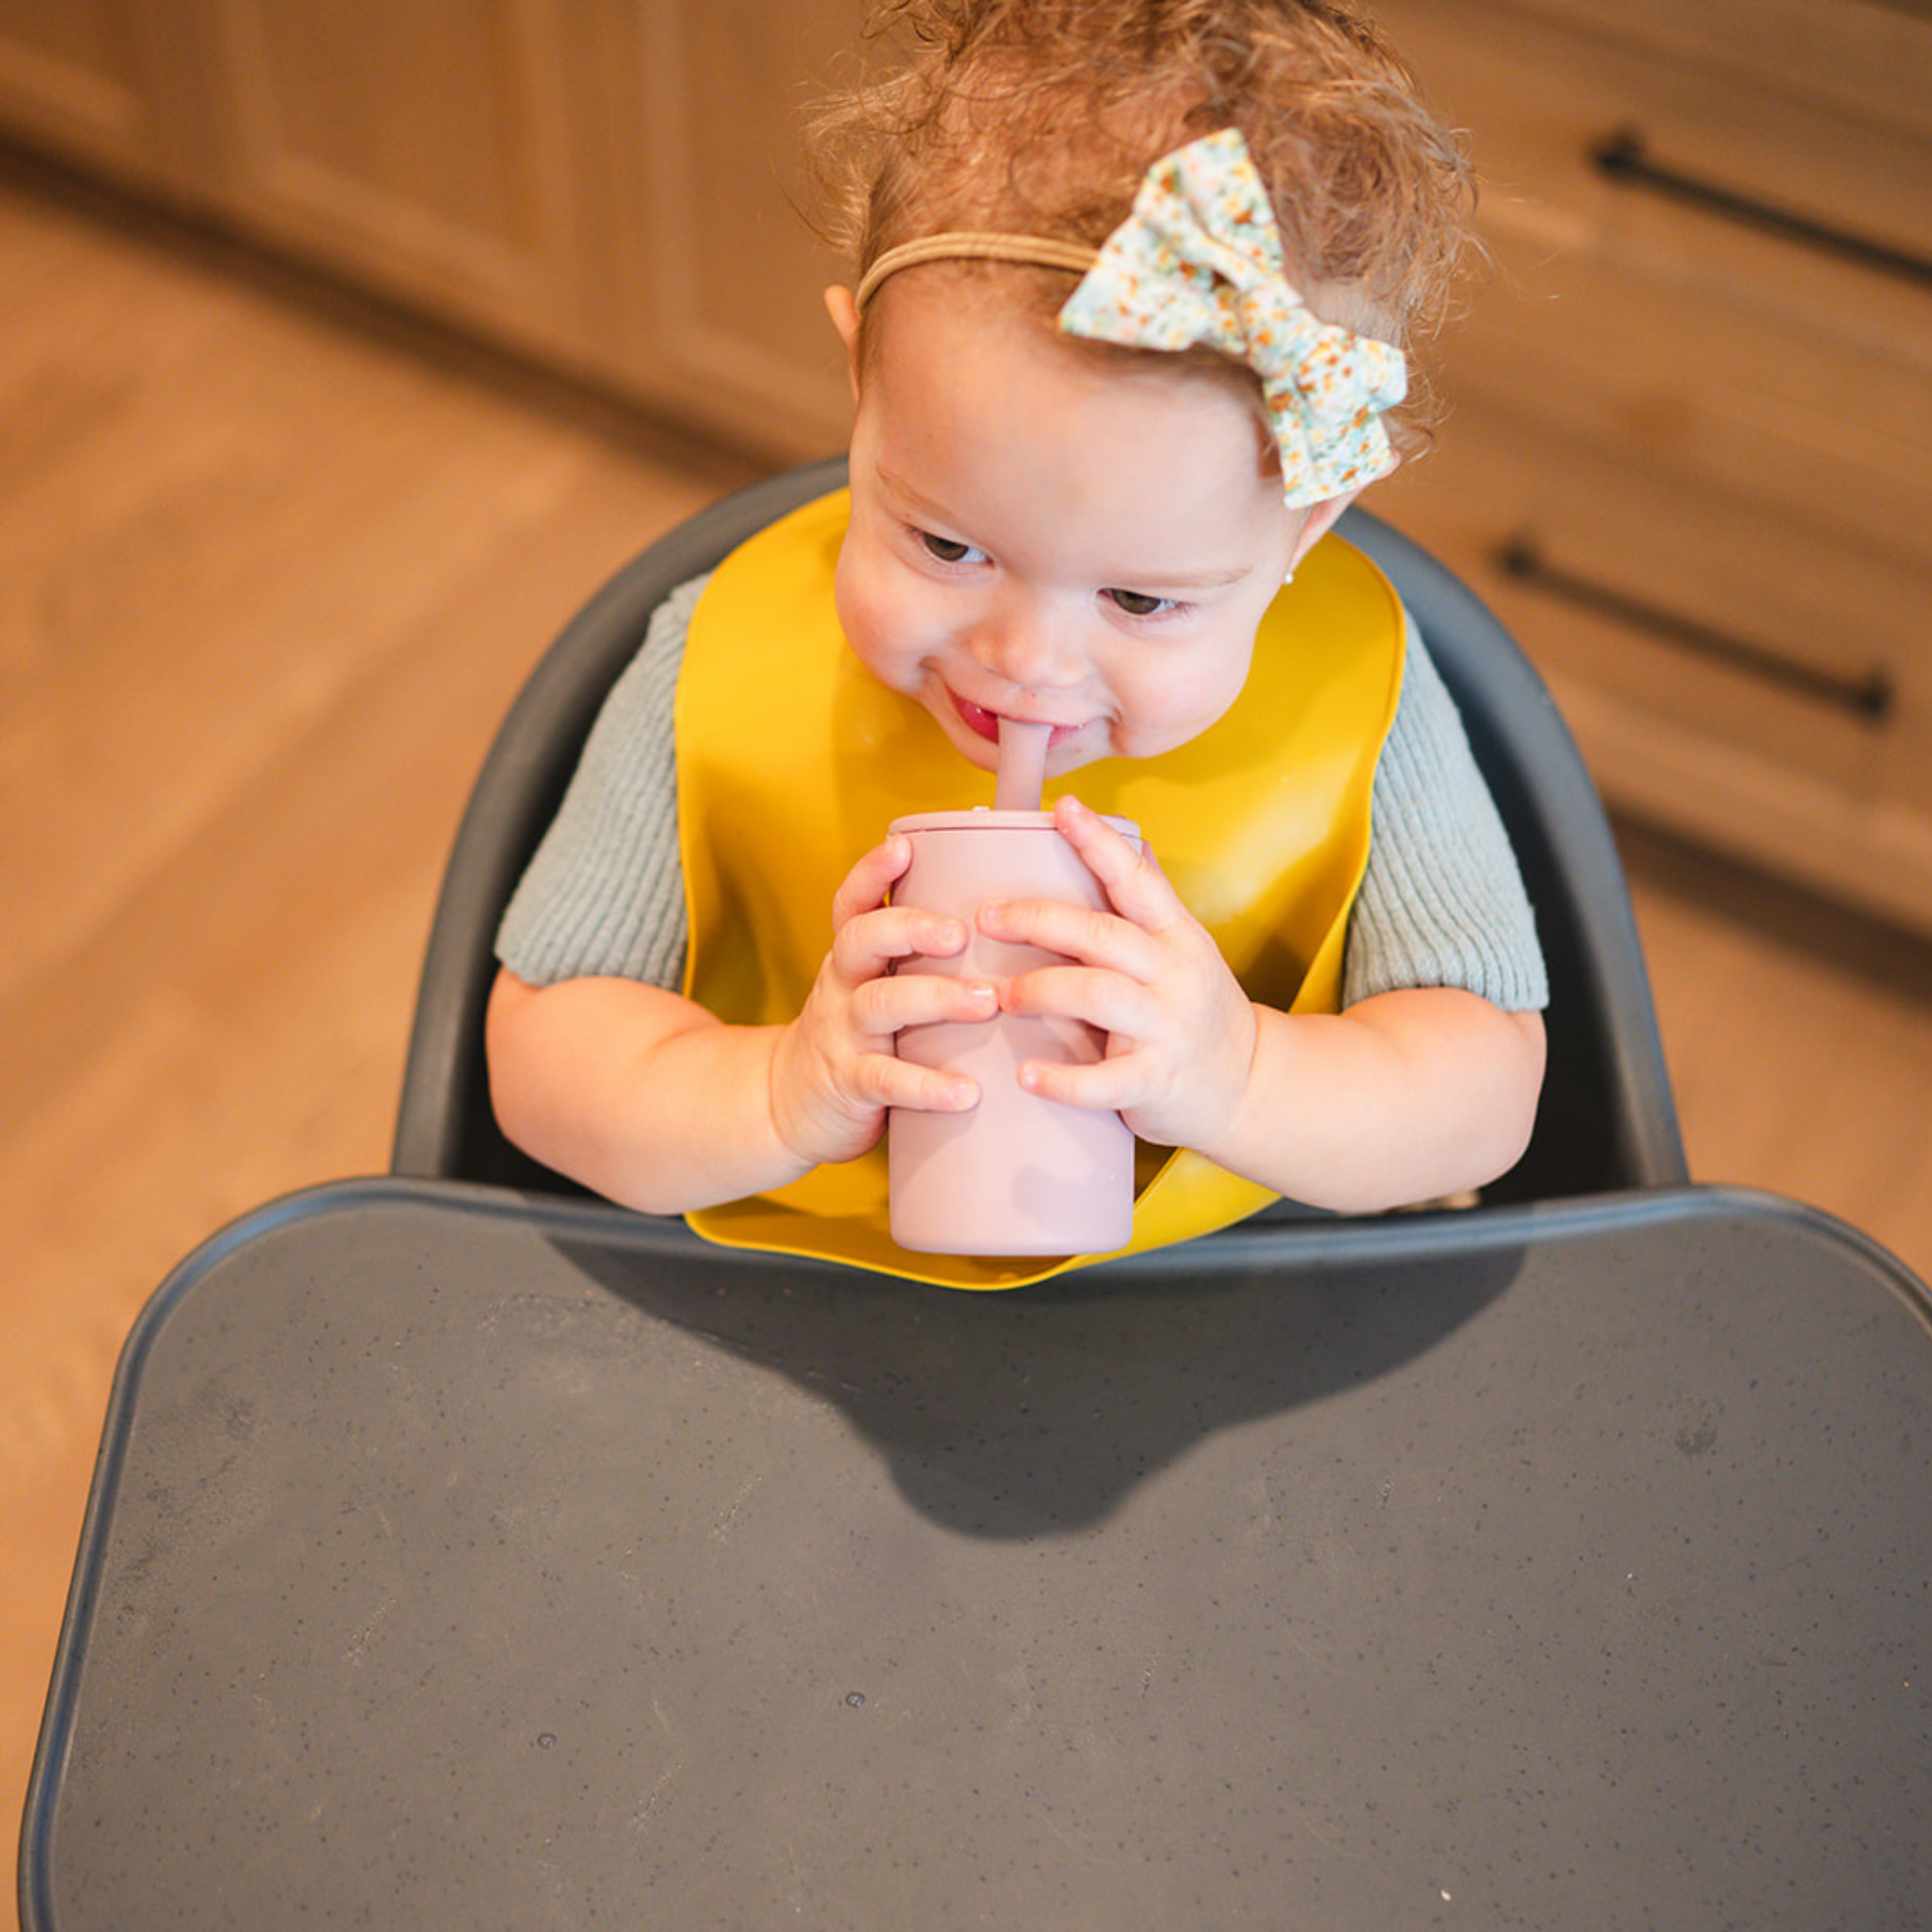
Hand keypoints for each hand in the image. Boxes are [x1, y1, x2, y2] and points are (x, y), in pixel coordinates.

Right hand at [767, 833, 997, 1167]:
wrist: (788, 1105)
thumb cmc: (859, 1038)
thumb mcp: (874, 988)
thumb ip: (920, 962)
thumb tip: (1010, 927)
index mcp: (853, 958)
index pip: (853, 904)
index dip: (872, 872)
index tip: (903, 846)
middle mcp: (843, 985)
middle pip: (864, 939)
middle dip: (912, 928)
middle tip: (960, 932)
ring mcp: (843, 1033)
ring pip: (881, 1003)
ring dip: (937, 998)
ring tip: (986, 1001)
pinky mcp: (850, 1083)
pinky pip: (886, 1079)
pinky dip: (926, 1085)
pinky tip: (965, 1092)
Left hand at [979, 796, 1258, 1152]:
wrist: (1250, 1085)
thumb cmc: (1201, 1011)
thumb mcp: (1187, 950)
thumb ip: (1153, 904)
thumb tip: (1128, 838)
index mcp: (1176, 937)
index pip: (1137, 879)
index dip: (1099, 843)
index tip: (1062, 808)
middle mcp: (1174, 975)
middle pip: (1101, 934)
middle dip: (1039, 920)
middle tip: (987, 917)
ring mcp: (1166, 1028)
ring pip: (1098, 995)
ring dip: (1041, 990)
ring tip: (999, 994)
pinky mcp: (1155, 1081)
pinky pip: (1105, 1081)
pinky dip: (1063, 1080)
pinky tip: (1026, 1075)